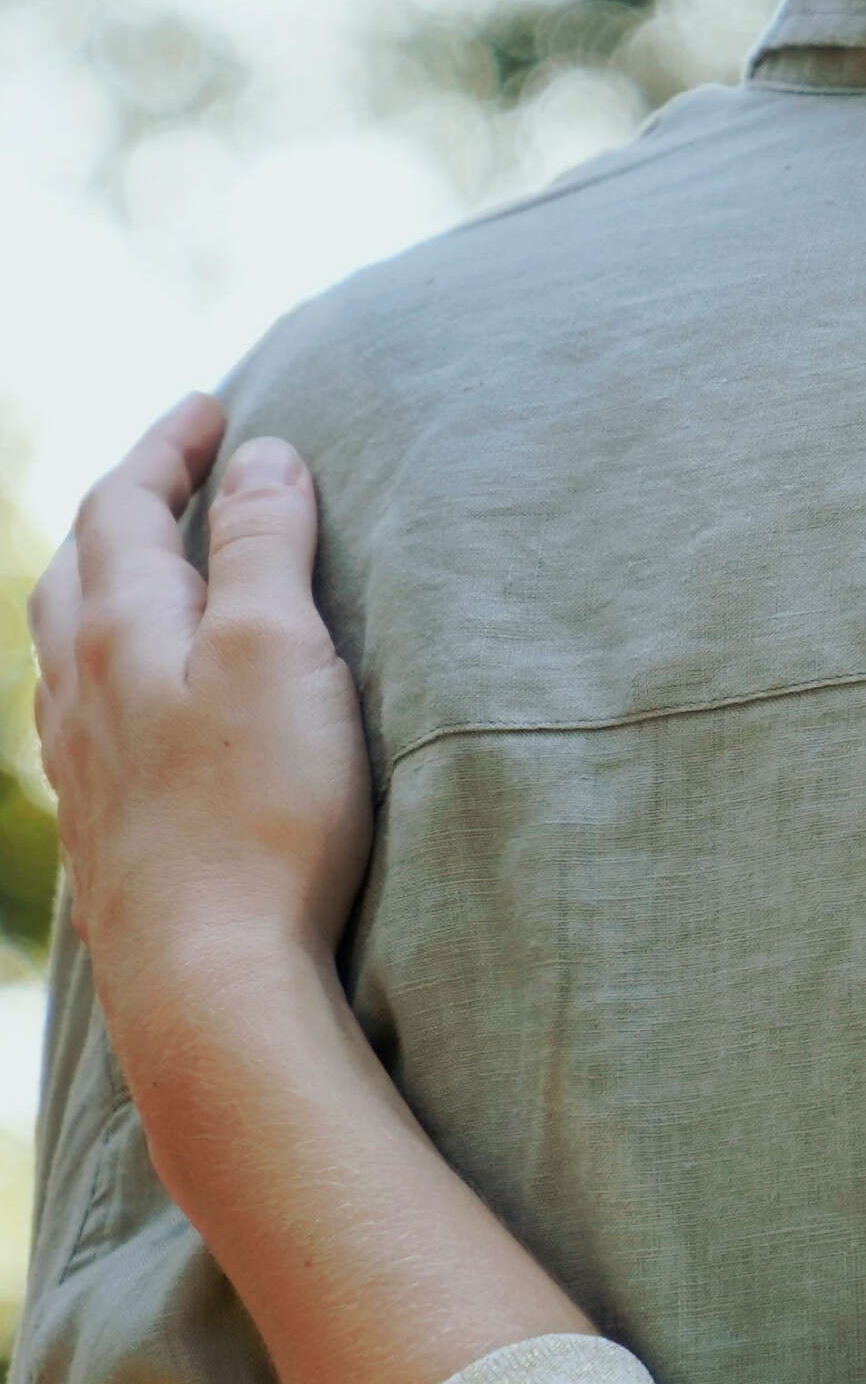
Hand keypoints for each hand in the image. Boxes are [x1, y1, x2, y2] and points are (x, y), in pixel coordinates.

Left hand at [27, 396, 372, 1050]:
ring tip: (147, 568)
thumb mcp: (282, 652)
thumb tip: (260, 456)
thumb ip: (267, 547)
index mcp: (121, 629)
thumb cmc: (260, 810)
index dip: (167, 448)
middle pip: (77, 566)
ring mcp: (82, 762)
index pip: (124, 506)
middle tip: (176, 471)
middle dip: (124, 504)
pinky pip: (81, 714)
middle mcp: (80, 687)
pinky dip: (106, 666)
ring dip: (104, 583)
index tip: (213, 408)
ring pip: (66, 642)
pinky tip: (129, 700)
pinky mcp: (105, 825)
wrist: (210, 975)